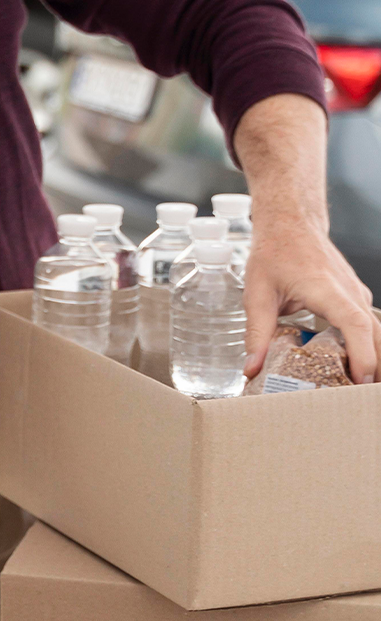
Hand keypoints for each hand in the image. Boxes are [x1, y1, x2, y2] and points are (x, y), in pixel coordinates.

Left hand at [243, 221, 379, 382]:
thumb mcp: (257, 294)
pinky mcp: (354, 298)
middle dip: (373, 366)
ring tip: (353, 388)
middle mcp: (349, 292)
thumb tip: (252, 368)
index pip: (356, 324)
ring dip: (370, 358)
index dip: (362, 354)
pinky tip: (348, 367)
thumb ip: (257, 333)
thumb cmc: (274, 253)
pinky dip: (364, 346)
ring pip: (375, 331)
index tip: (360, 380)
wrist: (290, 224)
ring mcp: (356, 294)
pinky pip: (367, 325)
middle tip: (356, 397)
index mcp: (327, 290)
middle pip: (375, 334)